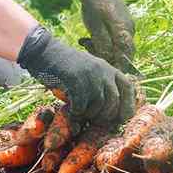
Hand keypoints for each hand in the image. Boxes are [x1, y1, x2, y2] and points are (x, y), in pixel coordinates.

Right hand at [18, 25, 134, 123]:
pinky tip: (71, 110)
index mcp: (109, 69)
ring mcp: (90, 74)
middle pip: (114, 101)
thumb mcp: (90, 73)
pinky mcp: (76, 78)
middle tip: (95, 120)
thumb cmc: (66, 68)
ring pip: (99, 105)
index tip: (122, 118)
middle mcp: (104, 70)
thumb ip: (102, 87)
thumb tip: (112, 116)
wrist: (44, 52)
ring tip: (81, 113)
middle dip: (106, 116)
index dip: (128, 105)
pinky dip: (77, 112)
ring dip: (90, 114)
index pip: (128, 88)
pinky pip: (82, 104)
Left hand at [78, 0, 134, 71]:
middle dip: (107, 58)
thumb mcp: (95, 25)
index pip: (126, 56)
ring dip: (103, 50)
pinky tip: (91, 39)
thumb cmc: (95, 5)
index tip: (106, 70)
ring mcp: (128, 29)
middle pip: (124, 54)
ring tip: (86, 42)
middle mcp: (129, 32)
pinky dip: (105, 43)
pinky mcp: (123, 28)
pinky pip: (116, 41)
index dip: (118, 66)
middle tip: (89, 50)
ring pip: (118, 48)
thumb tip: (109, 60)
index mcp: (123, 31)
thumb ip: (102, 43)